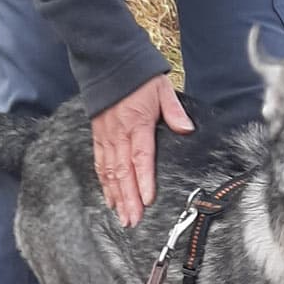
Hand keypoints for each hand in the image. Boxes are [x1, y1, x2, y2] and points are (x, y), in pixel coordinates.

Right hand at [91, 74, 192, 226]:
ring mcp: (106, 137)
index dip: (143, 181)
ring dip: (116, 197)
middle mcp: (118, 134)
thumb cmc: (139, 77)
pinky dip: (104, 183)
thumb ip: (174, 112)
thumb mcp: (162, 89)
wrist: (108, 62)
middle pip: (123, 172)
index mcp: (136, 124)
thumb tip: (186, 130)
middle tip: (132, 221)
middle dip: (128, 199)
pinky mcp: (98, 136)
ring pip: (109, 172)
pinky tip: (110, 199)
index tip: (147, 200)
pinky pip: (100, 164)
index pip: (141, 158)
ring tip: (122, 217)